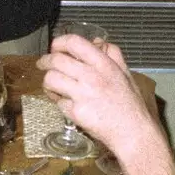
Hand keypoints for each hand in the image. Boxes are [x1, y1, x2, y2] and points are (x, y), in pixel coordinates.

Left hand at [39, 35, 162, 166]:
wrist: (132, 132)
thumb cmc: (130, 104)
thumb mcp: (126, 74)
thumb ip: (113, 55)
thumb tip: (97, 42)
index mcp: (104, 64)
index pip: (75, 43)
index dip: (59, 42)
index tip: (55, 47)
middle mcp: (91, 76)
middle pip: (56, 60)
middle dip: (45, 61)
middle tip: (42, 64)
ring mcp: (82, 94)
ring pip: (51, 79)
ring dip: (47, 82)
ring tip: (52, 85)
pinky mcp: (75, 112)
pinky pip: (58, 101)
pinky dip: (58, 101)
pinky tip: (65, 103)